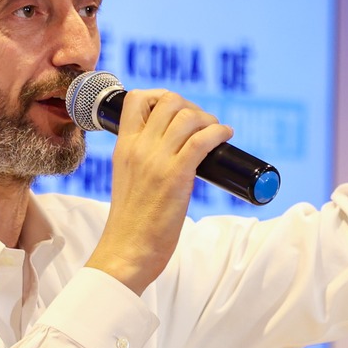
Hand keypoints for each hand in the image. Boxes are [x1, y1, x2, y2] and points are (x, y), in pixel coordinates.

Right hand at [86, 89, 232, 294]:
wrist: (127, 250)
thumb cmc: (130, 223)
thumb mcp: (126, 178)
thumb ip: (141, 160)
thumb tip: (170, 150)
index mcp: (122, 146)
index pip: (136, 99)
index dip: (160, 96)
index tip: (176, 111)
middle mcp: (138, 147)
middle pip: (169, 101)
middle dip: (190, 106)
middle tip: (201, 124)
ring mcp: (156, 160)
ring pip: (187, 116)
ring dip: (208, 119)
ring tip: (215, 132)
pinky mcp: (176, 176)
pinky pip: (202, 140)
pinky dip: (218, 132)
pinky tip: (225, 136)